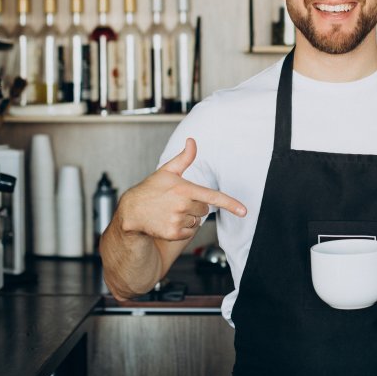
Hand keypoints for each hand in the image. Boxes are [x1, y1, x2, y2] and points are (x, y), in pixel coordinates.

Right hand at [117, 138, 246, 241]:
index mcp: (184, 189)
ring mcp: (177, 221)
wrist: (131, 212)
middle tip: (177, 202)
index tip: (244, 211)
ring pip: (196, 222)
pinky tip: (168, 221)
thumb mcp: (167, 171)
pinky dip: (182, 229)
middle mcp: (182, 206)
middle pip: (204, 209)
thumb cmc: (150, 190)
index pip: (212, 197)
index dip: (230, 204)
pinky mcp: (173, 234)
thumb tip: (192, 141)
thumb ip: (184, 157)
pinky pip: (189, 233)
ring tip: (170, 212)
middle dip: (195, 206)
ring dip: (188, 218)